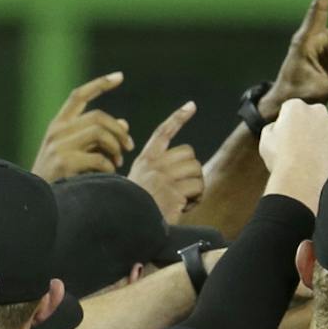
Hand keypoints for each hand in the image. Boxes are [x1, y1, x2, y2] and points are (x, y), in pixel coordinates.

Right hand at [33, 73, 130, 180]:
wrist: (39, 203)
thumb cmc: (61, 179)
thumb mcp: (76, 153)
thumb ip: (97, 138)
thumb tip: (125, 123)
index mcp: (58, 125)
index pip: (79, 95)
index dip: (100, 83)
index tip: (120, 76)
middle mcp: (57, 130)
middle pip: (98, 116)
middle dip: (119, 131)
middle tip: (129, 146)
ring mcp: (59, 146)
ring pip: (100, 133)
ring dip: (116, 148)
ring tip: (118, 162)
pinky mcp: (65, 163)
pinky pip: (99, 158)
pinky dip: (110, 167)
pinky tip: (109, 176)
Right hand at [128, 102, 203, 222]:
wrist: (129, 222)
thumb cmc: (137, 205)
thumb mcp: (140, 180)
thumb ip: (155, 167)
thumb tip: (182, 160)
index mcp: (146, 158)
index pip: (163, 132)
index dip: (178, 117)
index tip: (191, 105)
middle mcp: (155, 164)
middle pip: (189, 153)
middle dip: (192, 170)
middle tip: (184, 187)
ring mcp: (165, 177)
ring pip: (196, 169)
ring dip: (196, 185)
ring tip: (184, 198)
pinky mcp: (174, 192)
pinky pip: (198, 187)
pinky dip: (197, 198)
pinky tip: (185, 207)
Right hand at [258, 100, 327, 211]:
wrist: (301, 179)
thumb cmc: (280, 159)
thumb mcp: (266, 139)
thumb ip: (273, 127)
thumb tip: (279, 126)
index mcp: (295, 106)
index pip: (291, 110)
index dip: (288, 125)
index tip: (286, 139)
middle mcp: (317, 109)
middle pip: (311, 116)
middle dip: (307, 127)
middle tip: (301, 147)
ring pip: (326, 128)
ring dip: (321, 137)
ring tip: (311, 157)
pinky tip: (322, 161)